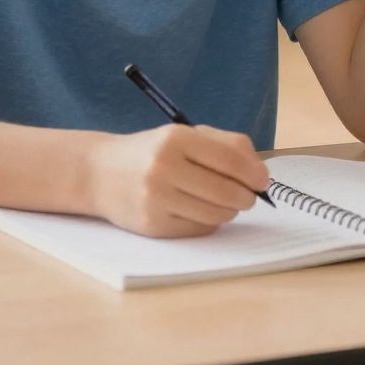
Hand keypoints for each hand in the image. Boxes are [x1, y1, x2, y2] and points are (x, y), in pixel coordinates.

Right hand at [87, 123, 270, 237]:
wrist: (101, 173)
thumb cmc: (152, 152)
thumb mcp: (183, 135)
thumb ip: (224, 145)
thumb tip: (260, 171)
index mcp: (175, 139)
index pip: (230, 159)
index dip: (254, 173)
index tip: (263, 181)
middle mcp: (164, 168)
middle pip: (226, 190)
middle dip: (247, 196)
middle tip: (250, 196)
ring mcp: (157, 199)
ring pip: (216, 214)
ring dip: (230, 210)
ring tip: (226, 202)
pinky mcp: (153, 226)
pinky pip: (199, 228)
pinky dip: (209, 221)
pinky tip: (202, 210)